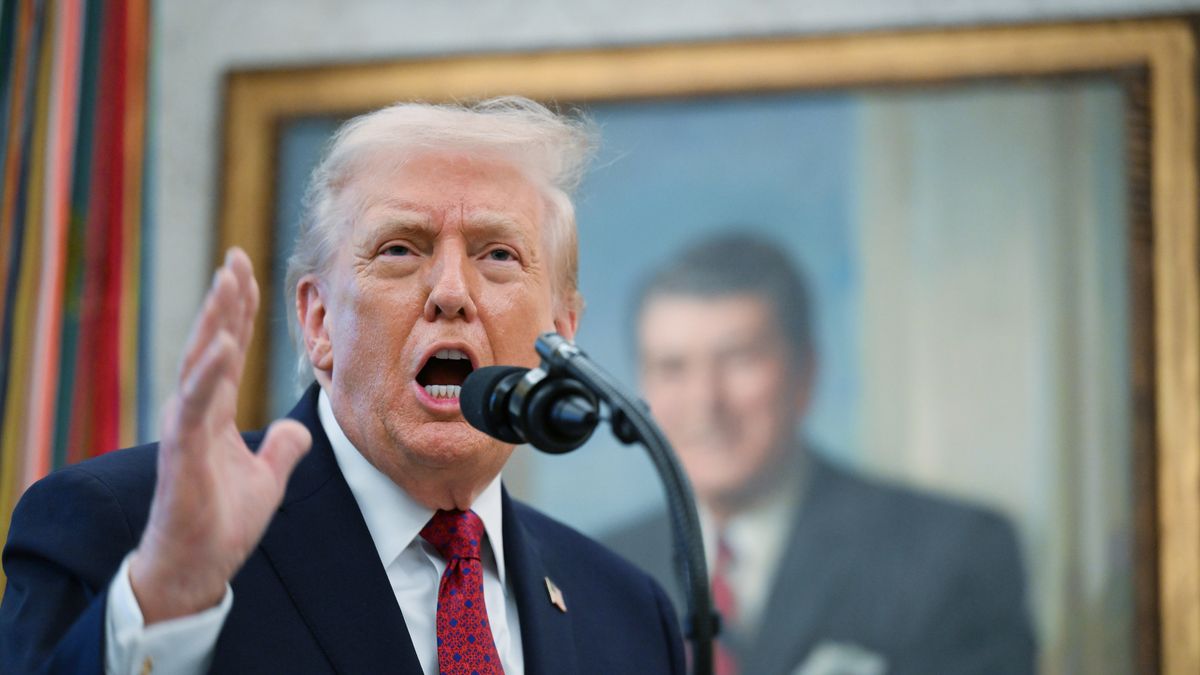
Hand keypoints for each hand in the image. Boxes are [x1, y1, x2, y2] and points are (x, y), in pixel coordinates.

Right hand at [129, 248, 311, 623]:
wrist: (197, 566)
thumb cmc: (221, 523)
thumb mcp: (266, 479)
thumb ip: (282, 450)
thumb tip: (298, 429)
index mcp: (213, 412)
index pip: (229, 349)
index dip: (238, 311)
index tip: (246, 270)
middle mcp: (196, 411)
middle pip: (210, 343)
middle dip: (224, 300)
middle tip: (236, 257)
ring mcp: (186, 429)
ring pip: (199, 363)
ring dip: (215, 321)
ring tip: (229, 282)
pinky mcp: (182, 452)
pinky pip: (195, 405)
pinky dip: (208, 373)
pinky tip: (221, 343)